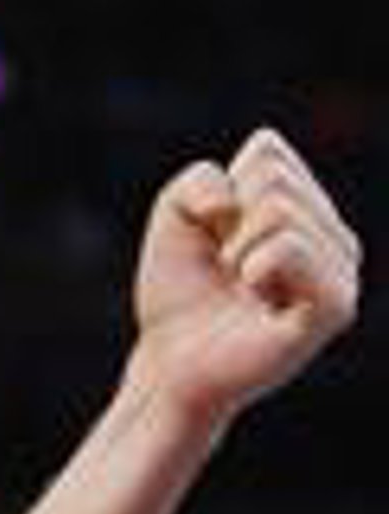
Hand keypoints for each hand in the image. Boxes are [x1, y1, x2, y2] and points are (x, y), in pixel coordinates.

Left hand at [130, 128, 361, 434]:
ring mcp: (342, 270)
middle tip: (227, 270)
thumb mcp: (174, 217)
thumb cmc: (180, 293)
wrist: (172, 361)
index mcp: (306, 207)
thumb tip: (235, 203)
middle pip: (275, 177)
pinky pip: (292, 248)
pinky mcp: (335, 307)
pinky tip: (256, 295)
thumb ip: (198, 179)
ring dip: (236, 250)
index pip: (268, 152)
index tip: (217, 238)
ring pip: (280, 210)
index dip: (221, 195)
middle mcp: (334, 234)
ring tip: (242, 288)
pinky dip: (255, 265)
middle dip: (228, 223)